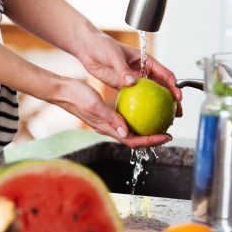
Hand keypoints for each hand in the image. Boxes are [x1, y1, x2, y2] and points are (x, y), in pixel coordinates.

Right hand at [50, 78, 172, 147]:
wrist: (63, 91)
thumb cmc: (77, 96)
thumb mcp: (95, 105)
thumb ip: (110, 118)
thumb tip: (126, 132)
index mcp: (107, 129)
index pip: (133, 141)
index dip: (151, 141)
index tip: (166, 136)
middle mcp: (109, 128)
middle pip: (135, 138)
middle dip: (153, 137)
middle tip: (168, 131)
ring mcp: (108, 122)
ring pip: (131, 130)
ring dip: (147, 128)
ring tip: (160, 121)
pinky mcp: (107, 115)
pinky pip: (126, 119)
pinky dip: (138, 116)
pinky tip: (145, 107)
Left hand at [75, 30, 182, 116]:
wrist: (88, 48)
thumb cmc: (102, 46)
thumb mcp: (114, 56)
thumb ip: (123, 69)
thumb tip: (131, 82)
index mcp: (145, 60)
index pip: (165, 74)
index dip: (175, 86)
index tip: (178, 98)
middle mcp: (142, 70)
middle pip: (162, 87)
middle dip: (172, 101)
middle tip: (177, 114)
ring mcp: (133, 79)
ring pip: (150, 95)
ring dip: (158, 107)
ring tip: (165, 121)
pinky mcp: (123, 86)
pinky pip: (134, 98)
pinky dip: (140, 107)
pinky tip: (142, 119)